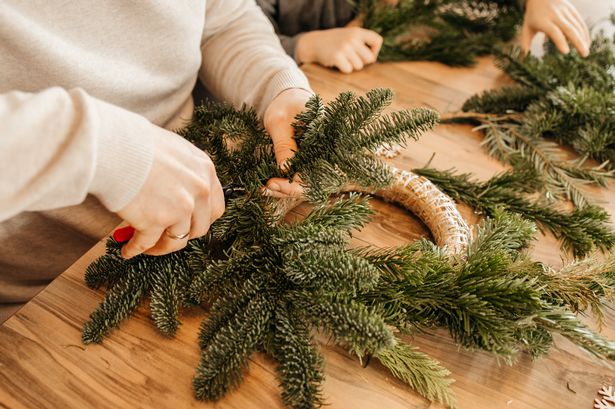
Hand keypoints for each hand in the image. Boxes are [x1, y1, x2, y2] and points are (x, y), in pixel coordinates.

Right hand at [117, 127, 224, 258]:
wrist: (111, 144)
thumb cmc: (134, 142)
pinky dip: (136, 249)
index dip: (201, 220)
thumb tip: (174, 192)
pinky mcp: (156, 221)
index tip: (189, 225)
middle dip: (182, 235)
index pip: (215, 207)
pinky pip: (147, 243)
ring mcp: (180, 208)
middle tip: (166, 237)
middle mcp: (199, 190)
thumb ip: (182, 172)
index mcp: (205, 170)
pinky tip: (127, 250)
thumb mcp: (172, 150)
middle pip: (199, 227)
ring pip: (176, 240)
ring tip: (147, 247)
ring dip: (161, 247)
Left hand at [263, 88, 312, 197]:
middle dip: (286, 190)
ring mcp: (313, 161)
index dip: (295, 185)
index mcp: (324, 143)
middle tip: (265, 187)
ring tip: (262, 188)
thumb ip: (284, 145)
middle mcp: (323, 156)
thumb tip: (285, 170)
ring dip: (283, 190)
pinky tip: (267, 185)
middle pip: (310, 184)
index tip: (272, 183)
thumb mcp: (280, 122)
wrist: (286, 98)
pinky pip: (296, 179)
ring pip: (302, 184)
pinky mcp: (304, 163)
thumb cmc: (286, 105)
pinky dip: (282, 184)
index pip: (316, 175)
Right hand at [295, 27, 382, 72]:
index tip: (367, 54)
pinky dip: (343, 69)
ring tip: (342, 59)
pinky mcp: (337, 56)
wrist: (313, 43)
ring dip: (351, 66)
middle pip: (370, 58)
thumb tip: (374, 60)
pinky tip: (337, 63)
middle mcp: (352, 38)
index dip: (375, 51)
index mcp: (357, 31)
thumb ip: (362, 42)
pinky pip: (348, 70)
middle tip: (352, 59)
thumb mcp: (349, 35)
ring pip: (359, 66)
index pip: (378, 41)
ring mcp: (344, 47)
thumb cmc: (334, 42)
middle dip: (362, 62)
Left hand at [521, 0, 589, 56]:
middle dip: (578, 42)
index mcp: (543, 21)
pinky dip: (584, 31)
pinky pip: (580, 21)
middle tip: (584, 55)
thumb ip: (525, 42)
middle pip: (569, 29)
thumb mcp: (526, 27)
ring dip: (583, 38)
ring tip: (585, 52)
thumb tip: (523, 57)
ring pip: (577, 25)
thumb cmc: (532, 16)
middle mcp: (555, 15)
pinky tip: (587, 42)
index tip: (565, 52)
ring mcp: (565, 11)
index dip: (559, 41)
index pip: (553, 32)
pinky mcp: (572, 9)